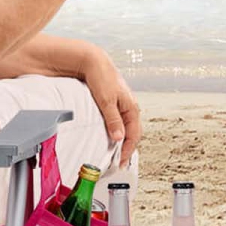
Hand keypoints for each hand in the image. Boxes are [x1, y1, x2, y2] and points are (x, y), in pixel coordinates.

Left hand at [79, 47, 141, 163]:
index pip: (134, 134)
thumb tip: (120, 138)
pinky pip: (114, 123)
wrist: (91, 60)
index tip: (121, 163)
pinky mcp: (109, 105)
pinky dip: (113, 133)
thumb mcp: (107, 100)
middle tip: (117, 164)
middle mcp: (127, 108)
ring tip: (112, 155)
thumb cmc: (101, 76)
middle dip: (126, 149)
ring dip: (119, 142)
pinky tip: (106, 139)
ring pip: (122, 128)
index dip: (128, 150)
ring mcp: (119, 106)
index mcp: (131, 107)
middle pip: (130, 133)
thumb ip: (113, 120)